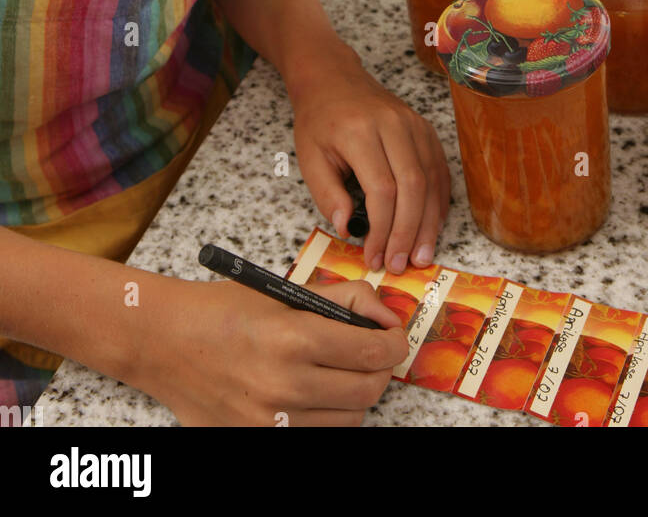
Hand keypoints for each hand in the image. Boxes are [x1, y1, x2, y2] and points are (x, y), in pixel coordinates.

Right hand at [138, 274, 407, 426]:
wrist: (165, 343)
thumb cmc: (224, 312)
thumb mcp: (287, 292)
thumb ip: (345, 299)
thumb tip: (387, 316)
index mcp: (294, 339)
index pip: (373, 352)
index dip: (395, 343)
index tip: (394, 337)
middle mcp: (284, 386)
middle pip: (368, 391)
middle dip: (378, 370)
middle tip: (368, 354)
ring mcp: (269, 423)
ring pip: (349, 421)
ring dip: (352, 397)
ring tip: (334, 374)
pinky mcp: (255, 442)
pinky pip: (316, 437)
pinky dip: (325, 419)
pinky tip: (312, 397)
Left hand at [290, 45, 450, 274]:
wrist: (334, 80)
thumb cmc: (319, 120)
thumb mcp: (309, 157)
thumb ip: (327, 194)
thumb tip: (348, 229)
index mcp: (359, 131)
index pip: (381, 189)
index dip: (382, 229)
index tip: (374, 257)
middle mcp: (393, 124)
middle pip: (413, 186)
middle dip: (408, 232)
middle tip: (401, 264)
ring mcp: (414, 124)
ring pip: (431, 179)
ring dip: (428, 223)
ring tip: (421, 256)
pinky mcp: (426, 129)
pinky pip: (439, 169)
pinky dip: (438, 202)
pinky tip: (431, 227)